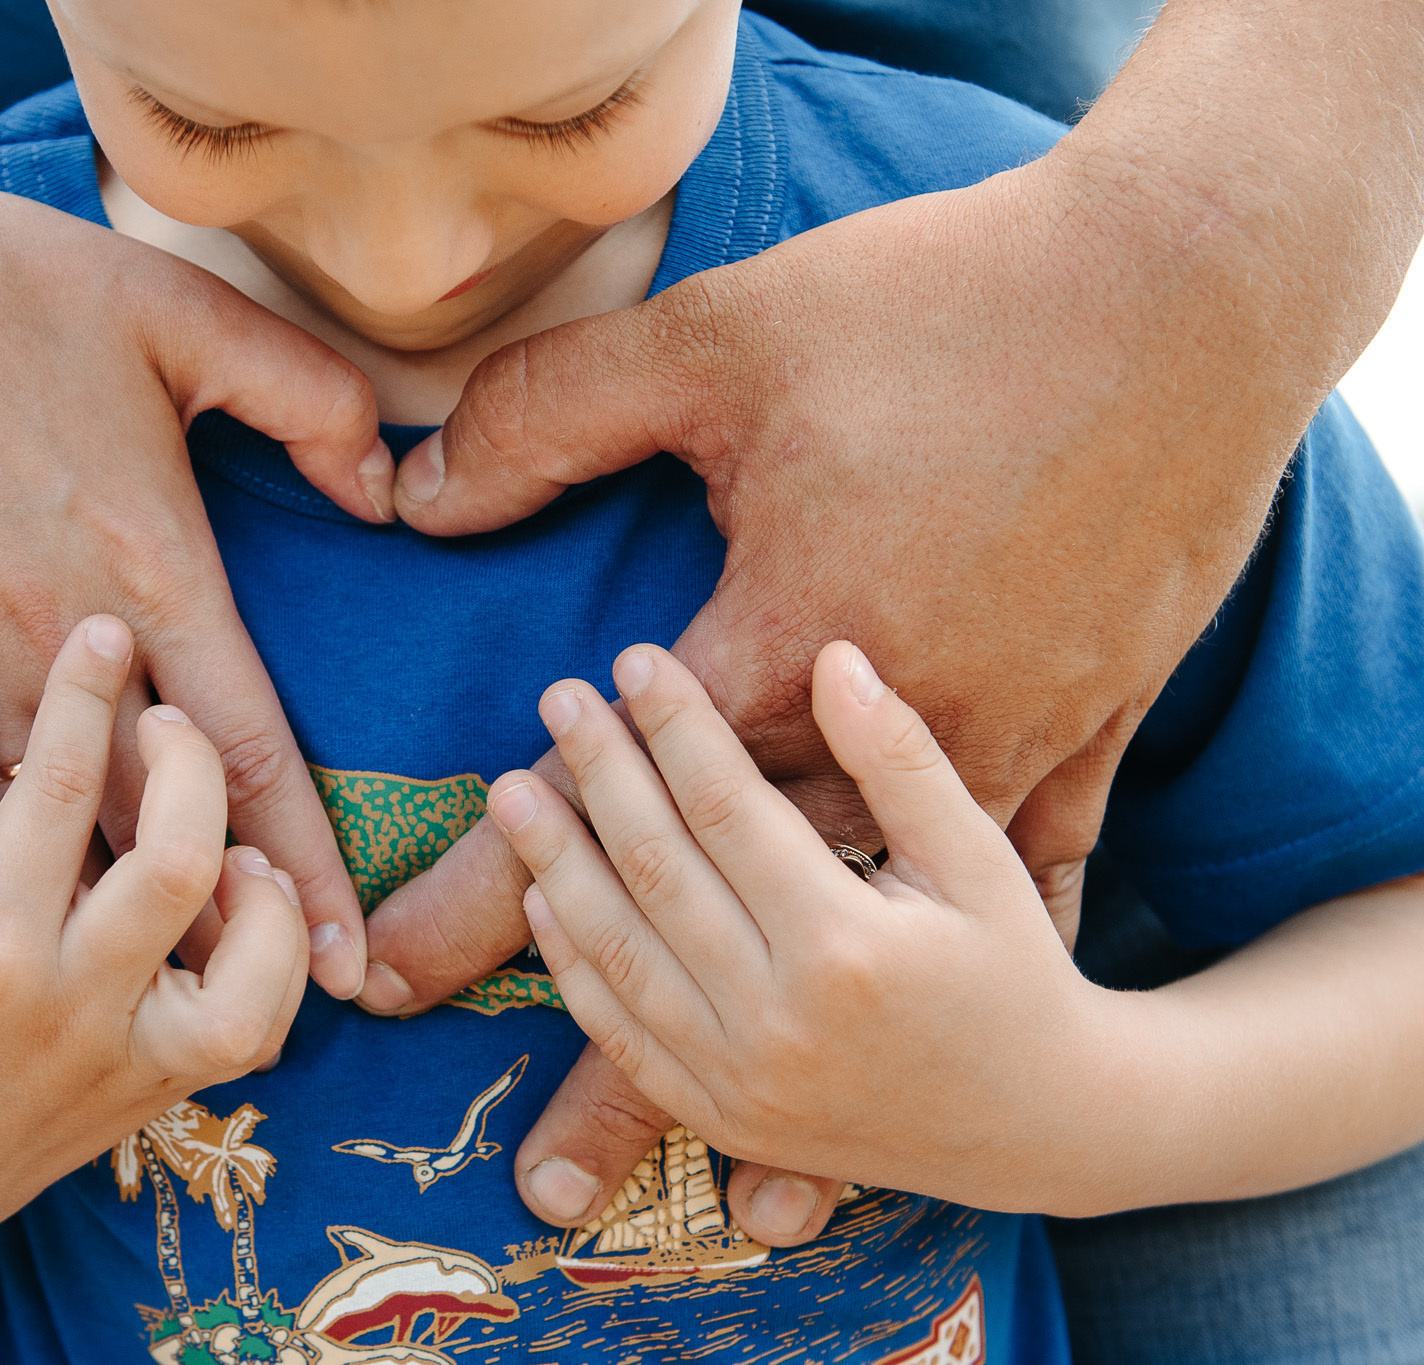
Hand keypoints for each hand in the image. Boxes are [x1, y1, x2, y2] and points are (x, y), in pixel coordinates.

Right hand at [0, 0, 382, 997]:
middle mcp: (62, 638)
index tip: (346, 954)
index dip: (305, 862)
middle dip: (225, 926)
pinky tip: (37, 909)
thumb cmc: (1, 285)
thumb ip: (306, 399)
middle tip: (289, 1009)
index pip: (245, 751)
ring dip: (117, 913)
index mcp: (149, 567)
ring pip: (54, 826)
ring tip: (175, 994)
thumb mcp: (182, 310)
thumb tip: (383, 488)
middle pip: (156, 822)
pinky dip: (6, 852)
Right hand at [0, 618, 306, 1246]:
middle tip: (166, 717)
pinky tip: (244, 901)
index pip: (52, 788)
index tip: (102, 631)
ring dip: (264, 886)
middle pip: (176, 863)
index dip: (85, 694)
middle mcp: (65, 1007)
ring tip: (230, 834)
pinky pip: (258, 1030)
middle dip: (189, 765)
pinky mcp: (164, 1093)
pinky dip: (274, 959)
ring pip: (250, 973)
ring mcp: (125, 1060)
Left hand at [358, 46, 1381, 1224]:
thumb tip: (414, 497)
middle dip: (601, 1038)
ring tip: (668, 1115)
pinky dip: (964, 950)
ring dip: (743, 1021)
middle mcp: (893, 737)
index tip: (397, 975)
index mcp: (790, 649)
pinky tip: (940, 1016)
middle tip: (520, 1146)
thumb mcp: (721, 342)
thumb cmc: (949, 306)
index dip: (488, 901)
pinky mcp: (1093, 727)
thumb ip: (553, 421)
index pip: (607, 817)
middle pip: (719, 913)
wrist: (1196, 289)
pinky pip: (1027, 883)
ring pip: (847, 922)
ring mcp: (1009, 742)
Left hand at [493, 642, 1106, 1213]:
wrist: (1038, 1126)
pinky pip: (621, 1035)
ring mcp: (741, 1080)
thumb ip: (901, 760)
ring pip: (619, 953)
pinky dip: (572, 964)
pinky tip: (540, 893)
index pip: (728, 809)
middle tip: (559, 697)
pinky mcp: (721, 1117)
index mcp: (848, 948)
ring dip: (555, 863)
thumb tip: (832, 656)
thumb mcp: (980, 859)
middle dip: (600, 773)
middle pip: (658, 870)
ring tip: (511, 789)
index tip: (635, 659)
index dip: (675, 726)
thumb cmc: (1014, 972)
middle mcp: (780, 1020)